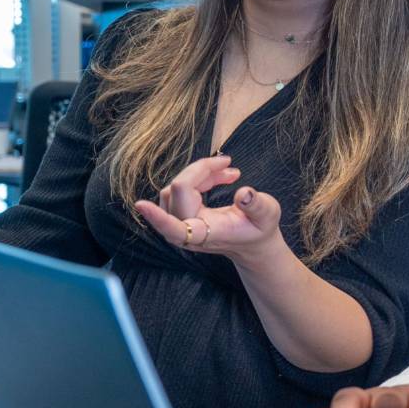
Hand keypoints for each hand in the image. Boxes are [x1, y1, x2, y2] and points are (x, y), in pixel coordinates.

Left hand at [133, 154, 283, 261]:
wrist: (252, 243)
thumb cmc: (259, 229)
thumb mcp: (268, 214)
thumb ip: (256, 204)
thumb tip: (243, 192)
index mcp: (207, 233)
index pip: (176, 227)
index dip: (157, 217)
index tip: (141, 205)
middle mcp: (188, 231)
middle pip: (177, 192)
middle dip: (200, 171)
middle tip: (228, 164)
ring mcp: (181, 223)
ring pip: (175, 188)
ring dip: (199, 174)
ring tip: (229, 172)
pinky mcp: (180, 214)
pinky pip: (178, 188)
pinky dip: (197, 177)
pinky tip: (219, 175)